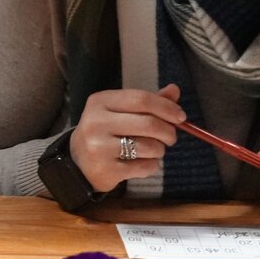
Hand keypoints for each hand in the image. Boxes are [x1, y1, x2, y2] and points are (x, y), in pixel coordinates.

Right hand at [68, 84, 184, 191]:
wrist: (78, 164)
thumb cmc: (105, 133)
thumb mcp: (121, 112)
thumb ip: (147, 102)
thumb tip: (174, 89)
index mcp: (100, 101)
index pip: (141, 99)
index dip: (166, 107)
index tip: (181, 116)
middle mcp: (96, 121)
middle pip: (148, 123)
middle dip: (168, 131)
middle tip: (171, 137)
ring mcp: (99, 146)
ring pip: (149, 146)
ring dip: (159, 150)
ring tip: (153, 151)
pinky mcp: (106, 169)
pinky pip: (144, 167)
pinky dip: (151, 166)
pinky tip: (143, 164)